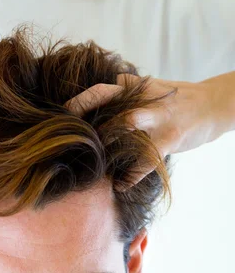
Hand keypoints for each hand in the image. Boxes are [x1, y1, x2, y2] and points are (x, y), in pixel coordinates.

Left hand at [64, 74, 221, 185]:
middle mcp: (144, 99)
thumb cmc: (174, 101)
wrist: (213, 105)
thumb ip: (124, 93)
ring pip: (126, 124)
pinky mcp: (170, 137)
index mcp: (136, 87)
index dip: (79, 102)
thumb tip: (93, 102)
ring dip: (107, 144)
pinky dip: (132, 175)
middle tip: (69, 140)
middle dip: (86, 120)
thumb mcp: (149, 90)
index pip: (101, 90)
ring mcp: (157, 117)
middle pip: (107, 102)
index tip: (60, 116)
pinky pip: (146, 160)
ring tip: (94, 162)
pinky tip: (120, 185)